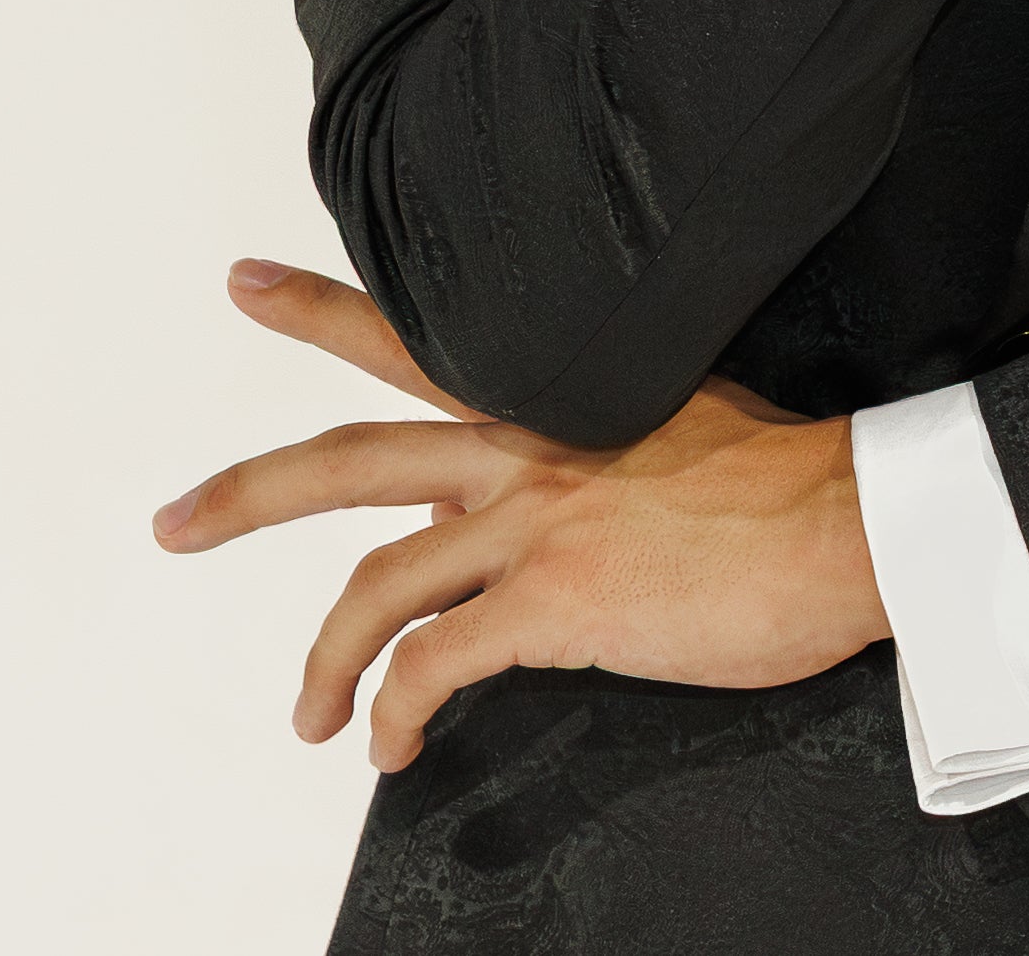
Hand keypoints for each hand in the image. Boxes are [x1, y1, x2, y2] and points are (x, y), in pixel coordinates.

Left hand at [152, 261, 888, 771]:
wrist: (855, 518)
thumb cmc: (788, 481)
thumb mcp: (679, 420)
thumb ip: (591, 451)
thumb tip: (528, 510)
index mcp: (560, 392)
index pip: (418, 334)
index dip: (322, 309)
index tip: (251, 286)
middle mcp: (530, 445)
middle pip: (352, 458)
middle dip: (248, 492)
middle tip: (173, 519)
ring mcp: (538, 521)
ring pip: (374, 583)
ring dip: (323, 658)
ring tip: (307, 713)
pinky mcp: (557, 602)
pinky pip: (436, 667)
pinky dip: (400, 712)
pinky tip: (397, 743)